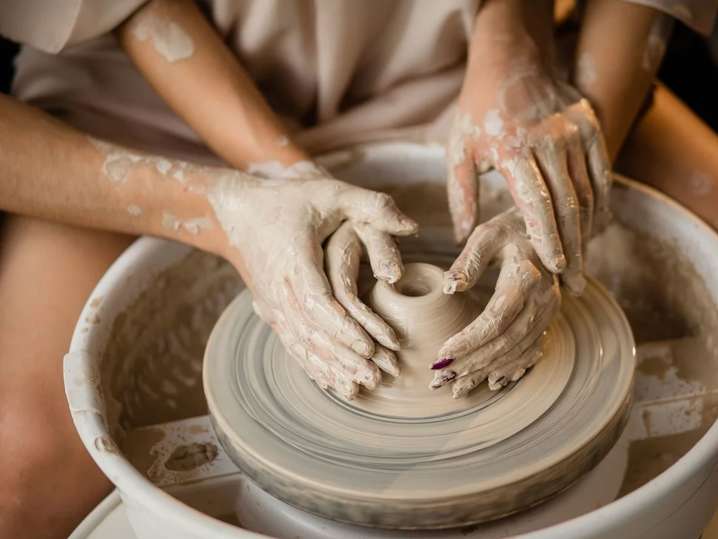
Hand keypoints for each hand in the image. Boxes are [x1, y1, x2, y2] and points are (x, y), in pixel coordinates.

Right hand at [214, 162, 416, 399]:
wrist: (238, 214)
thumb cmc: (290, 201)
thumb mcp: (331, 192)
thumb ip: (372, 206)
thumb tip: (413, 227)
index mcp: (295, 259)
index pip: (319, 302)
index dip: (343, 327)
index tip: (369, 347)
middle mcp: (279, 287)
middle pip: (311, 331)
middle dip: (343, 357)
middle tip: (376, 377)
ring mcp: (272, 303)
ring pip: (301, 343)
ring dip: (329, 368)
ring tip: (360, 388)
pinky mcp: (271, 312)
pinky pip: (292, 344)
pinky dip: (313, 365)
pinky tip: (333, 384)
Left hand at [430, 208, 559, 397]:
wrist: (550, 228)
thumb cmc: (510, 230)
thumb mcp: (486, 235)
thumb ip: (466, 261)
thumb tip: (448, 288)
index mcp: (525, 278)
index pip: (495, 319)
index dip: (469, 340)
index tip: (442, 353)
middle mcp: (543, 300)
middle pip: (506, 342)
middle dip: (472, 364)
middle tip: (441, 378)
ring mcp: (549, 312)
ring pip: (517, 352)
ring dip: (487, 372)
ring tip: (457, 387)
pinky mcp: (549, 319)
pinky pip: (530, 351)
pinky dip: (510, 369)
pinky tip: (491, 381)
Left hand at [448, 51, 611, 293]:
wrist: (510, 61)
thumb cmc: (478, 112)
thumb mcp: (458, 150)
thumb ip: (460, 195)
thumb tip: (459, 238)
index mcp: (512, 149)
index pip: (536, 201)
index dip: (547, 237)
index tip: (556, 267)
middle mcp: (548, 141)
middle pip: (568, 203)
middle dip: (574, 247)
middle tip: (575, 282)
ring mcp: (574, 132)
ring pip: (589, 191)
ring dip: (589, 231)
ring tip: (585, 264)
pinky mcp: (590, 126)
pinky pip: (602, 172)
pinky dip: (602, 203)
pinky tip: (597, 229)